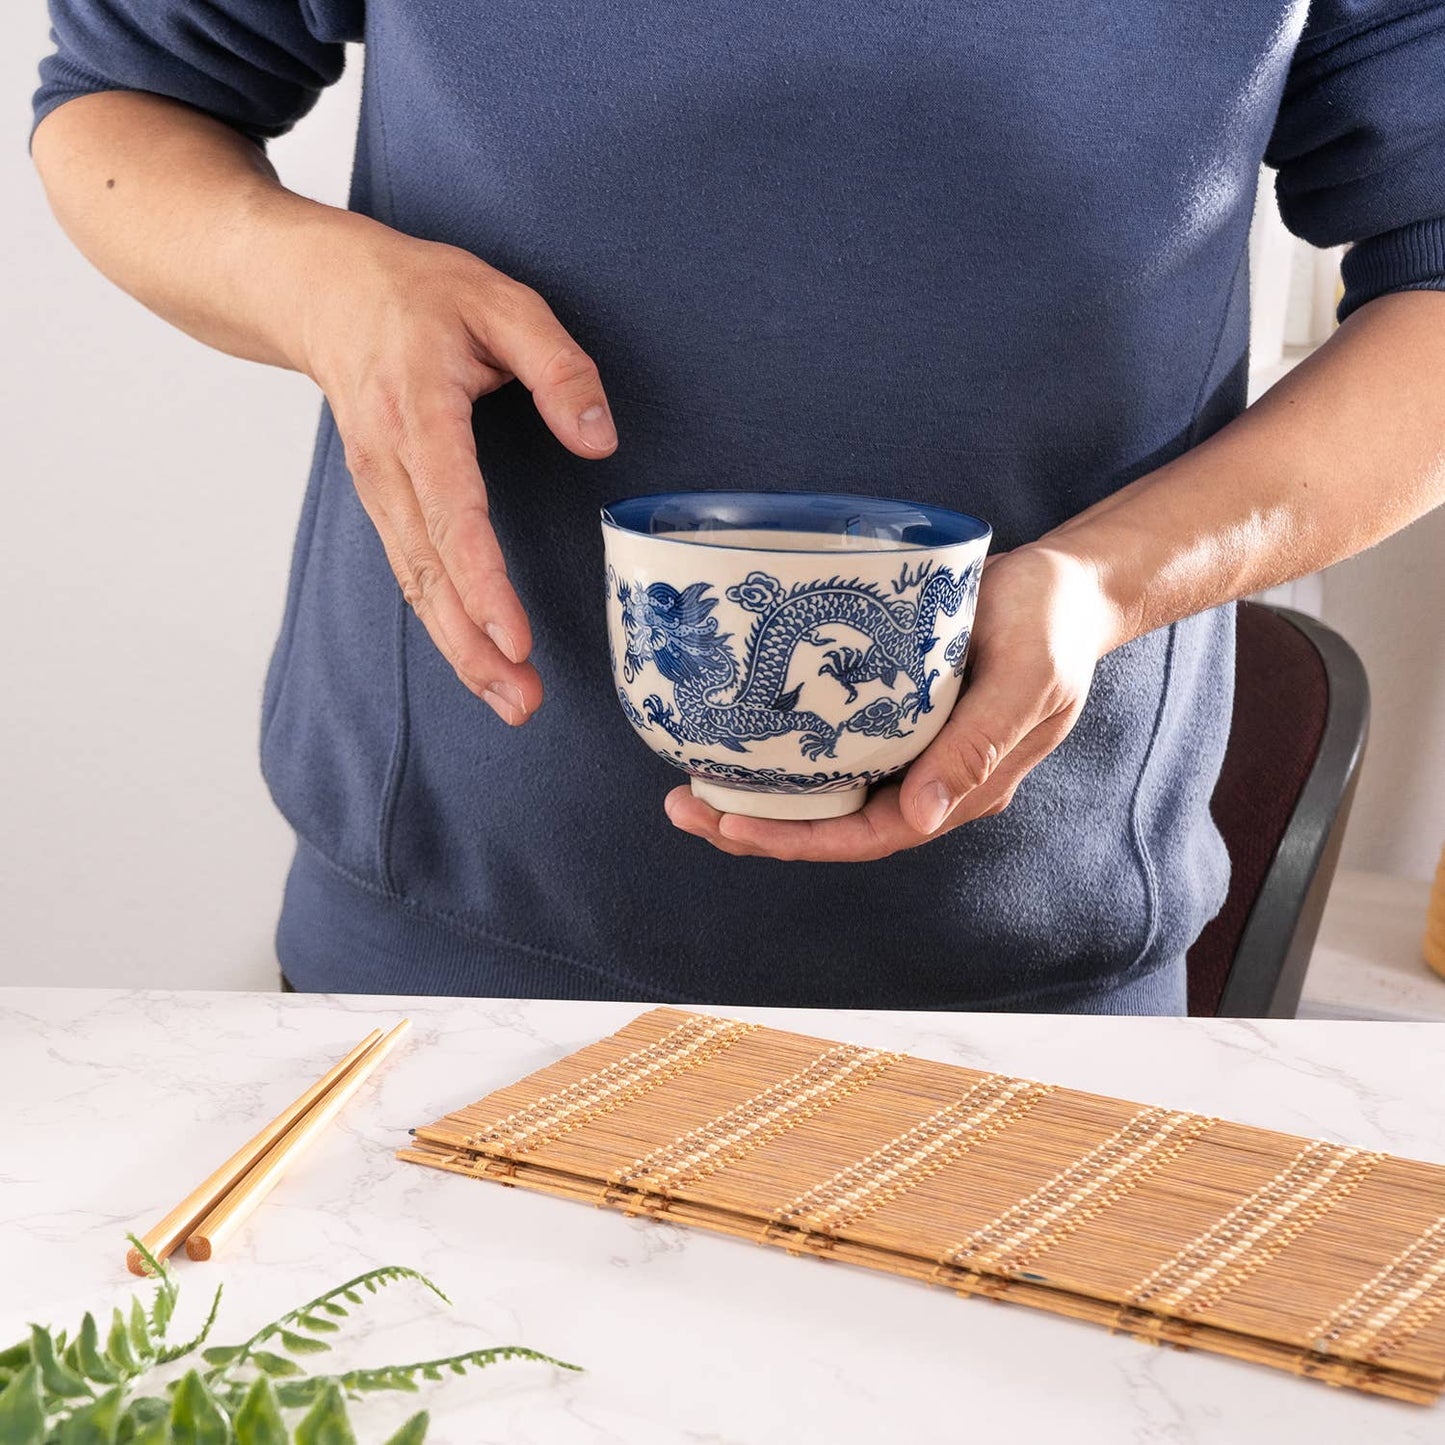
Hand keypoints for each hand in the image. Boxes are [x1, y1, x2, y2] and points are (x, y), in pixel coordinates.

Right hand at [298, 219, 616, 724]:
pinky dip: (445, 622)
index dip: (482, 582)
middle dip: (474, 647)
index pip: (452, 514)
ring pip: (416, 584)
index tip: (513, 639)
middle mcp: (388, 464)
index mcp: (419, 414)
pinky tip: (479, 660)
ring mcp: (379, 488)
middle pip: (429, 573)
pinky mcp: (384, 503)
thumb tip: (598, 437)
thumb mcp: (501, 300)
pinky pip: (413, 572)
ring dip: (460, 650)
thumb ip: (557, 364)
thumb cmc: (415, 292)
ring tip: (510, 701)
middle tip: (521, 703)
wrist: (318, 289)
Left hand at [664, 544, 1123, 859]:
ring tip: (689, 783)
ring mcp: (910, 749)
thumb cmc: (1051, 625)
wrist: (1067, 585)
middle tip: (683, 807)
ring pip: (826, 792)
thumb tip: (922, 817)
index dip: (798, 840)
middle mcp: (929, 780)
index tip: (732, 825)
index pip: (870, 836)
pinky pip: (833, 748)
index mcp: (962, 787)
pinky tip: (739, 738)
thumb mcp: (1027, 679)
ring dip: (761, 796)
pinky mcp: (894, 713)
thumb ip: (978, 746)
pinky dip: (784, 751)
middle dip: (758, 828)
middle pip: (834, 826)